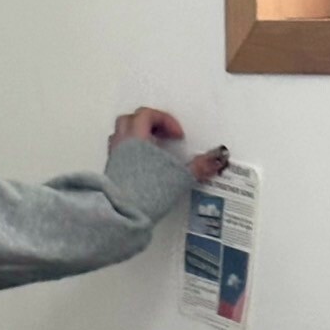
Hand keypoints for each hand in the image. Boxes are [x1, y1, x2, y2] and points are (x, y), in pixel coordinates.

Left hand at [108, 106, 229, 182]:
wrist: (122, 214)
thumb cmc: (147, 193)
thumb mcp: (178, 178)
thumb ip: (199, 166)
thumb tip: (219, 158)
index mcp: (136, 138)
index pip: (148, 115)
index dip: (165, 120)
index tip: (177, 135)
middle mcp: (122, 144)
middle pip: (130, 119)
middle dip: (148, 123)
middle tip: (163, 135)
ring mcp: (113, 157)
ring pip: (120, 134)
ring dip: (136, 135)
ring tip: (152, 147)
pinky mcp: (110, 171)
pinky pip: (118, 152)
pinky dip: (130, 151)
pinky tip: (142, 164)